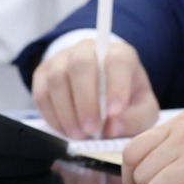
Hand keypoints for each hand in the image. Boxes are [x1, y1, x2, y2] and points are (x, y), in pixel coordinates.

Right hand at [32, 38, 158, 139]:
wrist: (102, 95)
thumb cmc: (126, 101)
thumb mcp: (142, 111)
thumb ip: (135, 118)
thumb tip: (114, 127)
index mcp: (120, 54)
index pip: (118, 60)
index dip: (116, 85)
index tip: (116, 112)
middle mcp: (89, 50)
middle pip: (81, 63)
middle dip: (86, 101)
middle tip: (92, 129)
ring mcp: (62, 59)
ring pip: (57, 77)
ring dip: (67, 111)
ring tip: (79, 134)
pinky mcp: (43, 74)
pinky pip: (41, 93)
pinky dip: (52, 116)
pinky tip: (65, 130)